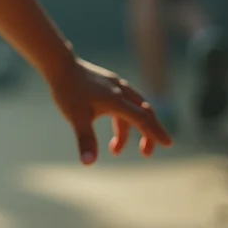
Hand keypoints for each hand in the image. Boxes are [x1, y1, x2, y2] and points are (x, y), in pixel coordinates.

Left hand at [48, 58, 171, 164]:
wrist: (59, 64)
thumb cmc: (67, 91)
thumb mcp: (76, 118)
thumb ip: (86, 140)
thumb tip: (89, 163)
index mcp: (117, 101)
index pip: (143, 119)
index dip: (155, 133)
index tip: (167, 144)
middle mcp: (121, 91)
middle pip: (144, 112)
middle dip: (148, 133)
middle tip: (146, 153)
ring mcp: (115, 84)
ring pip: (134, 106)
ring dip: (131, 128)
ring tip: (114, 149)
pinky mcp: (108, 81)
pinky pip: (125, 99)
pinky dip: (125, 115)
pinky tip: (114, 123)